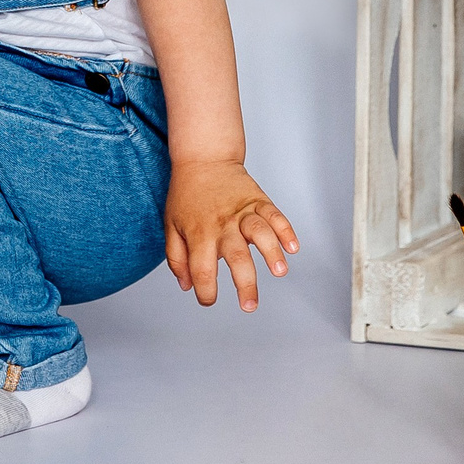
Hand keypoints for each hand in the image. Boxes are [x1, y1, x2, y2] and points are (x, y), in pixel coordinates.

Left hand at [165, 160, 296, 310]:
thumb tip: (186, 286)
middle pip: (236, 256)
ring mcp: (243, 211)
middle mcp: (223, 223)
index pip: (202, 269)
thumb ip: (176, 258)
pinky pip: (275, 215)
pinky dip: (286, 230)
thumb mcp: (171, 225)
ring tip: (279, 271)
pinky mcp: (258, 200)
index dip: (205, 291)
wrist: (203, 158)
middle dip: (245, 284)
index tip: (208, 301)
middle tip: (250, 305)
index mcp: (199, 232)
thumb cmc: (186, 195)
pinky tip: (292, 247)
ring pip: (260, 232)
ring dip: (271, 253)